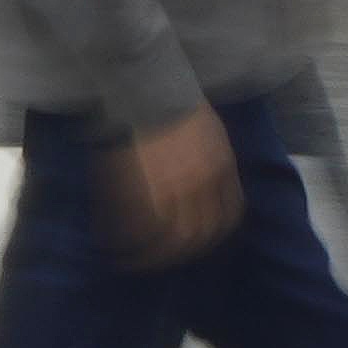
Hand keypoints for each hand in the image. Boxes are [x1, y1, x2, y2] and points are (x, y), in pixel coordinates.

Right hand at [110, 108, 243, 256]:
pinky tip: (120, 249)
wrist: (149, 84)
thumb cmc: (176, 100)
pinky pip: (141, 228)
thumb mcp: (211, 130)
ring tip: (137, 262)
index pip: (228, 215)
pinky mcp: (144, 188)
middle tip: (166, 258)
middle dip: (182, 252)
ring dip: (154, 256)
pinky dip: (130, 243)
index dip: (214, 233)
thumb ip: (213, 162)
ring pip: (172, 238)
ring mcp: (174, 188)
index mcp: (221, 168)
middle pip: (200, 233)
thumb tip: (207, 192)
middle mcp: (203, 184)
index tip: (199, 240)